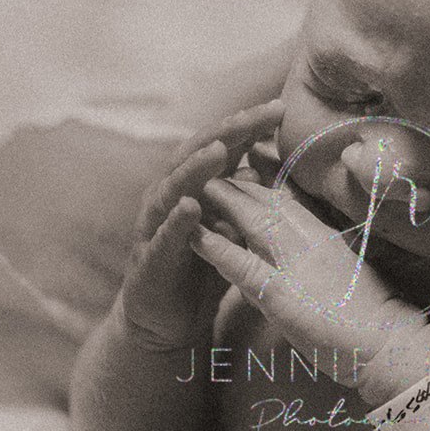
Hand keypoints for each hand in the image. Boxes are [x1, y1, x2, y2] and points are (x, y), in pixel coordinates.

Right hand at [119, 100, 283, 349]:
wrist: (165, 322)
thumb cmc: (198, 270)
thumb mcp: (225, 232)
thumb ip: (238, 202)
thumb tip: (257, 170)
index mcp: (192, 185)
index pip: (222, 146)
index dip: (248, 127)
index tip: (280, 108)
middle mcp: (170, 195)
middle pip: (198, 153)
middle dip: (229, 132)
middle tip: (259, 114)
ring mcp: (156, 224)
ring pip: (175, 187)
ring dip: (197, 168)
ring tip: (220, 149)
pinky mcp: (149, 258)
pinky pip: (163, 236)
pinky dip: (176, 220)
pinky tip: (190, 206)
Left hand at [191, 173, 425, 385]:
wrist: (390, 345)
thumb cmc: (378, 319)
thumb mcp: (353, 276)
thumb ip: (329, 260)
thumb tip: (318, 249)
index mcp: (327, 239)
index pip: (289, 203)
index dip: (262, 186)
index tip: (242, 172)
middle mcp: (311, 243)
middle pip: (269, 203)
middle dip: (238, 185)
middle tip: (211, 170)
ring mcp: (296, 266)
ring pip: (253, 223)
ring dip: (224, 202)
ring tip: (197, 186)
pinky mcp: (282, 294)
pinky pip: (241, 266)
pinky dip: (216, 249)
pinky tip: (194, 236)